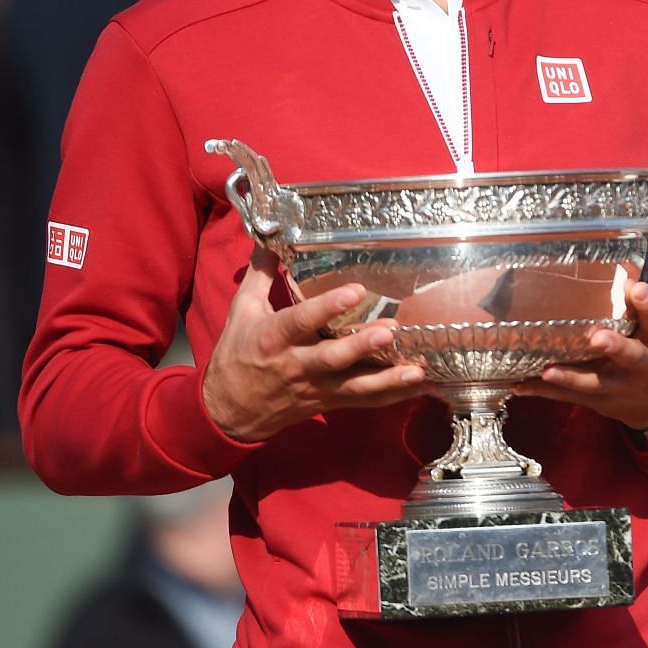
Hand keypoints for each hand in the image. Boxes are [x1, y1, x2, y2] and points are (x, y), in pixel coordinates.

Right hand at [201, 248, 430, 442]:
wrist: (228, 411)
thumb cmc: (236, 355)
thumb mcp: (241, 312)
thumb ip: (260, 274)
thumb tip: (269, 237)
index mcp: (273, 338)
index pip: (301, 320)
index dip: (327, 306)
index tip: (355, 291)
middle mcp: (295, 365)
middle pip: (331, 358)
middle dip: (361, 346)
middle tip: (389, 331)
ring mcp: (314, 388)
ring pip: (353, 386)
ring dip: (386, 379)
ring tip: (416, 370)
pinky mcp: (327, 403)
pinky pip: (362, 402)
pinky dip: (391, 396)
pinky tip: (419, 386)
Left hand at [515, 280, 647, 430]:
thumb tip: (637, 253)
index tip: (635, 288)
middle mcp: (644, 365)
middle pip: (631, 356)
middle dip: (614, 347)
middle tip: (597, 337)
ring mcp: (620, 386)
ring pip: (595, 382)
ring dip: (571, 377)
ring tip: (548, 369)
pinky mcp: (600, 400)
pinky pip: (570, 397)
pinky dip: (545, 392)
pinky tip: (520, 385)